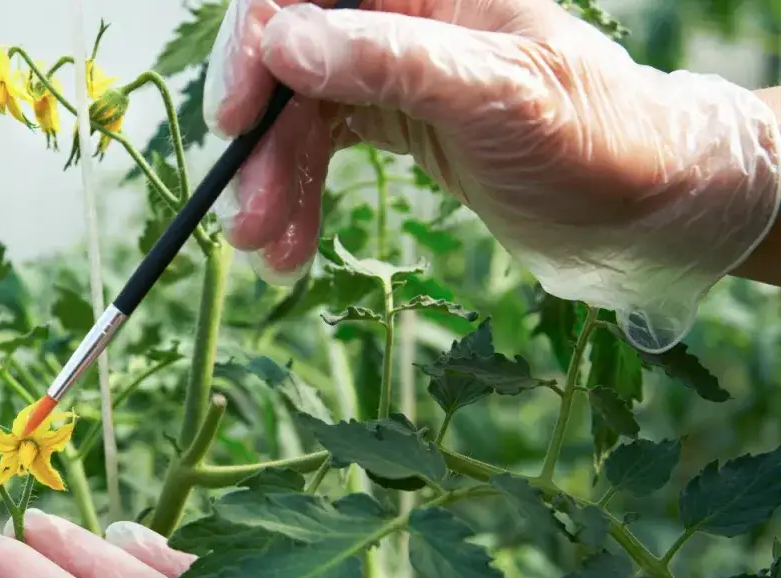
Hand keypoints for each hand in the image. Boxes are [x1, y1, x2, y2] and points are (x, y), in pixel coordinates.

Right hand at [206, 0, 780, 352]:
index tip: (235, 116)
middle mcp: (402, 16)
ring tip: (270, 251)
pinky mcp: (395, 117)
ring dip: (274, 183)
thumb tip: (286, 42)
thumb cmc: (594, 139)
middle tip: (243, 216)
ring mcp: (395, 68)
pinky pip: (321, 149)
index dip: (257, 44)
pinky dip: (299, 196)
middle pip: (291, 59)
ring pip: (299, 113)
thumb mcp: (493, 97)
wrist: (646, 206)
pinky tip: (293, 244)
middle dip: (261, 141)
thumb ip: (390, 60)